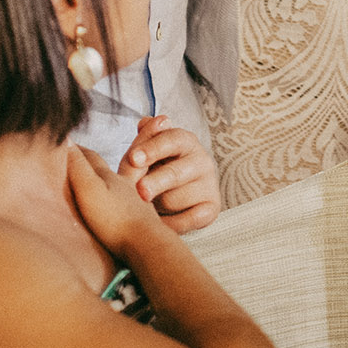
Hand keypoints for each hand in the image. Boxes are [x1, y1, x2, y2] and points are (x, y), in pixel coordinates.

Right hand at [67, 144, 166, 257]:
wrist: (146, 245)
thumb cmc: (115, 219)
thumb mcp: (90, 189)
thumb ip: (78, 167)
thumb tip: (67, 139)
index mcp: (109, 177)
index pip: (90, 157)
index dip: (76, 149)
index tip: (65, 141)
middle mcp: (124, 186)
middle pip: (107, 168)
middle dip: (94, 160)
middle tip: (88, 151)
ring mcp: (134, 203)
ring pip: (120, 184)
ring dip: (111, 178)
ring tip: (105, 177)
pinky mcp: (139, 221)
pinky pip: (127, 204)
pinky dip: (120, 199)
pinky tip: (122, 206)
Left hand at [122, 115, 220, 232]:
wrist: (176, 197)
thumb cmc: (155, 170)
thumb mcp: (144, 155)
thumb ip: (142, 142)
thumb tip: (144, 123)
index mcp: (185, 141)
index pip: (171, 140)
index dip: (152, 149)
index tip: (134, 159)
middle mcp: (201, 160)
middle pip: (175, 172)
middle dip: (156, 182)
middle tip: (141, 191)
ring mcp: (209, 184)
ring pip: (176, 199)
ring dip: (156, 206)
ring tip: (146, 207)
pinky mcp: (213, 207)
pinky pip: (190, 219)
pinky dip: (171, 224)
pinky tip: (160, 223)